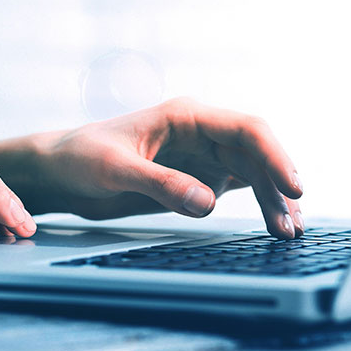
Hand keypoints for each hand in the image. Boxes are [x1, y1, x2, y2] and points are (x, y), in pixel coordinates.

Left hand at [32, 98, 303, 238]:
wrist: (58, 172)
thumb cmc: (78, 157)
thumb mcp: (114, 169)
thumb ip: (160, 184)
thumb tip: (207, 203)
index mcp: (184, 116)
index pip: (245, 130)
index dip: (275, 156)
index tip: (292, 187)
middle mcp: (200, 133)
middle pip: (256, 155)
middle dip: (278, 187)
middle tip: (289, 226)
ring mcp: (201, 157)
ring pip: (253, 174)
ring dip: (272, 201)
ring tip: (287, 234)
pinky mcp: (195, 180)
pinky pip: (238, 189)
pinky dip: (258, 206)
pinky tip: (274, 225)